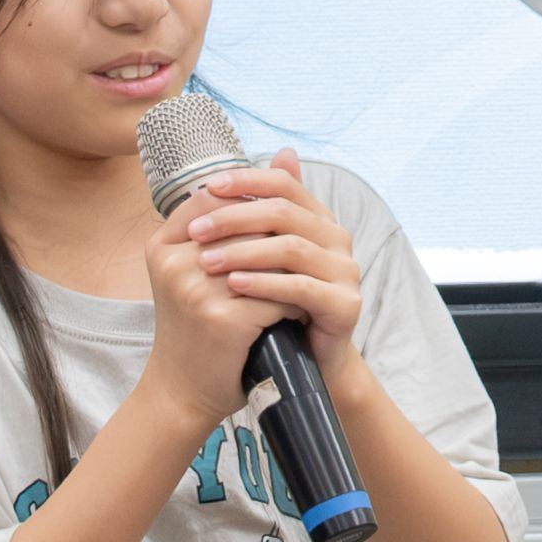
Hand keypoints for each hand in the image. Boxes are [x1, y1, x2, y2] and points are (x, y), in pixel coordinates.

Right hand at [136, 158, 316, 425]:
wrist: (184, 391)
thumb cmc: (198, 326)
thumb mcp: (202, 269)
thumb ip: (234, 216)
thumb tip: (286, 154)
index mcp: (162, 244)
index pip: (216, 196)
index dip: (256, 205)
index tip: (282, 222)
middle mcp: (173, 262)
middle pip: (247, 224)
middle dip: (281, 237)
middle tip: (309, 251)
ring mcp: (195, 289)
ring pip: (266, 256)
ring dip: (293, 268)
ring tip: (311, 277)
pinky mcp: (221, 318)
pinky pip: (276, 294)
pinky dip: (294, 301)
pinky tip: (303, 310)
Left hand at [171, 147, 366, 359]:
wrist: (304, 361)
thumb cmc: (276, 305)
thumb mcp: (260, 258)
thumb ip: (250, 220)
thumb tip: (218, 180)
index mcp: (318, 219)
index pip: (284, 184)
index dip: (247, 180)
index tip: (209, 187)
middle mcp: (337, 239)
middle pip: (285, 212)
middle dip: (234, 218)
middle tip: (196, 232)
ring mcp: (345, 271)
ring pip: (291, 248)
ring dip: (244, 252)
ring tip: (206, 263)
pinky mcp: (345, 304)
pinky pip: (301, 288)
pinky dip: (265, 284)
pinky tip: (234, 286)